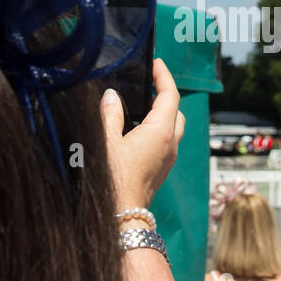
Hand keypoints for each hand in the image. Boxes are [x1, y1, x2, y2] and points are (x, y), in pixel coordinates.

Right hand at [101, 58, 184, 209]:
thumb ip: (109, 115)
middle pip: (175, 111)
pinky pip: (166, 142)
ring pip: (172, 127)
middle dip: (165, 95)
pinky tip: (135, 130)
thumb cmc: (112, 180)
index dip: (164, 76)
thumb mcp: (105, 142)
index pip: (170, 95)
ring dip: (161, 113)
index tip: (156, 63)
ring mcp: (168, 159)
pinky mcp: (161, 169)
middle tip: (148, 84)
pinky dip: (157, 129)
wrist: (121, 217)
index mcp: (161, 132)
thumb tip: (110, 95)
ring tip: (139, 105)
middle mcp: (170, 144)